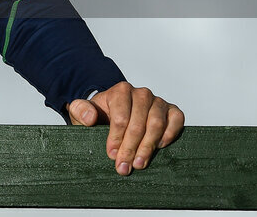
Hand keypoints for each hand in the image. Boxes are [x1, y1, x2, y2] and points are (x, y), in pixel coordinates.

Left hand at [67, 81, 183, 175]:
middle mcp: (141, 94)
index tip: (112, 154)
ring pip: (157, 123)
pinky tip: (159, 147)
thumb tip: (90, 117)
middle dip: (131, 147)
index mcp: (120, 91)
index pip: (121, 116)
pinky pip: (176, 119)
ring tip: (139, 164)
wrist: (114, 115)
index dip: (116, 138)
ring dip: (148, 146)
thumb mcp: (82, 113)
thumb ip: (80, 110)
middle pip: (139, 122)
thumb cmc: (100, 115)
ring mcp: (158, 101)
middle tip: (124, 167)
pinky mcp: (171, 110)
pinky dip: (170, 133)